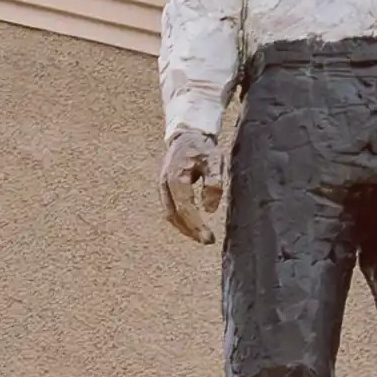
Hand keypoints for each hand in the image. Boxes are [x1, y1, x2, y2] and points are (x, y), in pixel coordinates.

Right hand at [161, 130, 224, 245]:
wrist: (187, 135)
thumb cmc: (202, 147)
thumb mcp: (214, 160)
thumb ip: (213, 183)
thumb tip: (210, 210)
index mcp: (176, 178)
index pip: (185, 208)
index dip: (196, 225)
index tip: (209, 237)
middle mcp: (165, 185)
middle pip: (174, 216)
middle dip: (190, 231)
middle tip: (207, 240)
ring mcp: (162, 188)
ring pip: (170, 215)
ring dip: (185, 228)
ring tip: (202, 236)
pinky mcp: (165, 190)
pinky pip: (171, 210)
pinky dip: (181, 221)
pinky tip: (194, 225)